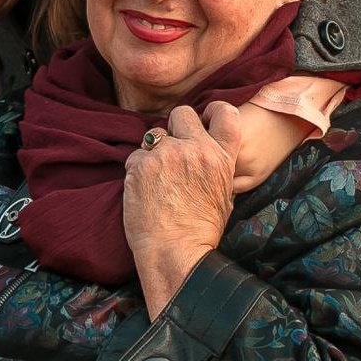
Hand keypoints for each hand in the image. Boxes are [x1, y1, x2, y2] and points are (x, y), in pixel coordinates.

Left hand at [123, 101, 242, 315]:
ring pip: (153, 136)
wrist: (175, 251)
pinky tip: (142, 192)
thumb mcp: (222, 196)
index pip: (225, 113)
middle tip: (171, 150)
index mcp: (221, 157)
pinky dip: (136, 171)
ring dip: (152, 152)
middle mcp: (196, 150)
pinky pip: (134, 157)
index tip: (203, 118)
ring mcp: (167, 155)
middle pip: (182, 113)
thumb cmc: (200, 231)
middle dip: (174, 127)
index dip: (212, 110)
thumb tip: (205, 155)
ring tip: (155, 181)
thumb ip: (215, 168)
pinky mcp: (141, 165)